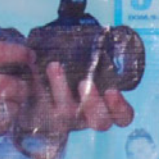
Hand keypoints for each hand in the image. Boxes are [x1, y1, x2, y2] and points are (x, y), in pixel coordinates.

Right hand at [0, 11, 34, 158]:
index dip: (19, 53)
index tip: (29, 55)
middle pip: (10, 84)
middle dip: (23, 86)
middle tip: (25, 86)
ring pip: (9, 107)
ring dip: (17, 105)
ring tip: (17, 102)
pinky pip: (1, 125)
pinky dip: (7, 121)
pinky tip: (5, 117)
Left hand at [14, 60, 135, 158]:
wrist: (42, 61)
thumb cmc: (74, 58)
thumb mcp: (89, 55)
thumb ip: (97, 53)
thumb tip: (99, 35)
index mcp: (106, 104)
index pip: (123, 116)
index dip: (120, 108)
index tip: (111, 91)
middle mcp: (88, 115)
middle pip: (100, 123)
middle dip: (93, 104)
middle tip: (83, 83)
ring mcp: (66, 118)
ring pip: (68, 114)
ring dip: (62, 89)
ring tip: (54, 66)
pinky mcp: (43, 114)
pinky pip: (41, 108)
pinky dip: (39, 88)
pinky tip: (34, 71)